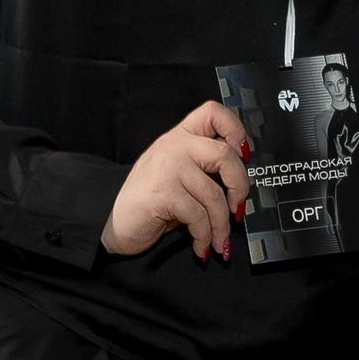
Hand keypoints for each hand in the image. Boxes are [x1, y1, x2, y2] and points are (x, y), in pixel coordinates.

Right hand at [102, 101, 251, 261]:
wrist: (115, 224)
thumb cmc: (151, 202)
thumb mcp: (178, 174)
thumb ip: (204, 167)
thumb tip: (240, 182)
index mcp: (180, 137)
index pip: (213, 113)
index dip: (236, 130)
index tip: (243, 155)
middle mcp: (173, 146)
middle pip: (225, 155)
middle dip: (240, 188)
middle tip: (237, 209)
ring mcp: (167, 167)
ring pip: (214, 195)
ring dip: (220, 226)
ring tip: (217, 241)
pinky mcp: (163, 192)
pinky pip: (198, 216)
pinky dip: (204, 237)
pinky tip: (201, 246)